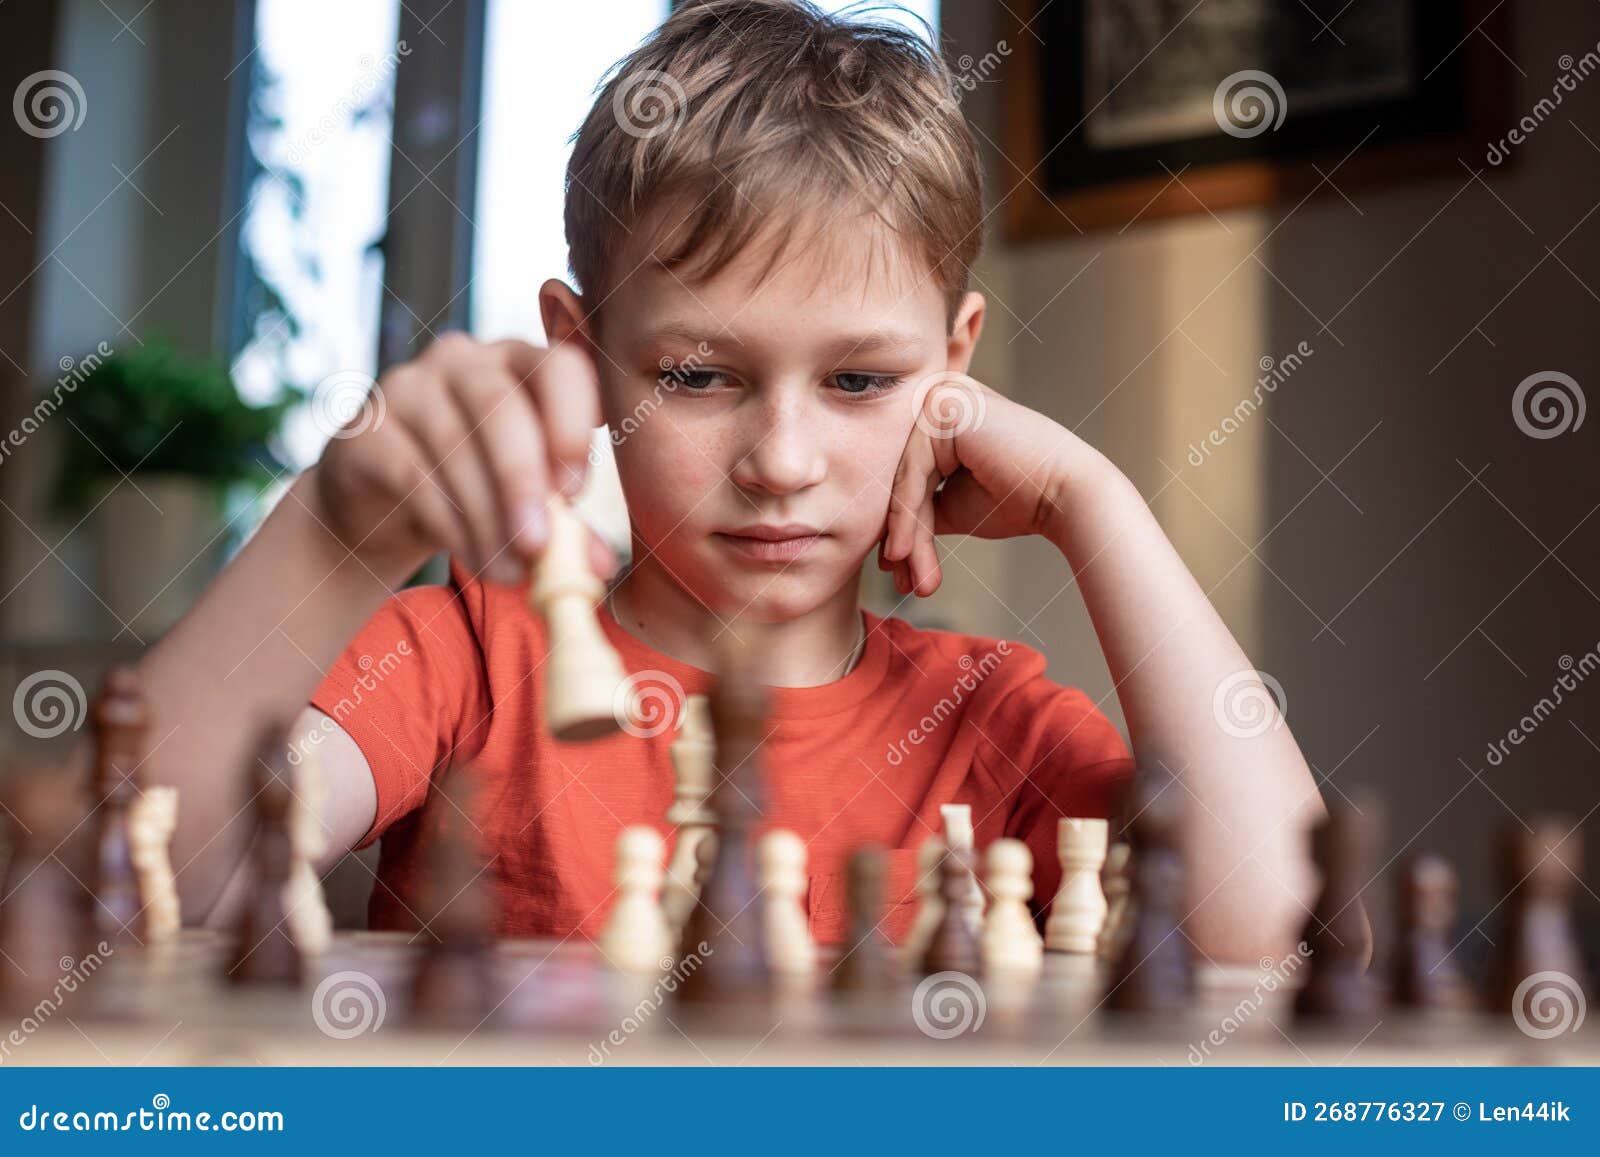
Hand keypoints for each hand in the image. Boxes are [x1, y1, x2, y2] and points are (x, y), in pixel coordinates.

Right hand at [310, 334, 615, 585]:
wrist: (382, 505)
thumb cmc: (474, 489)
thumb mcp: (527, 501)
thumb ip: (567, 525)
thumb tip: (599, 564)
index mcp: (519, 362)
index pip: (559, 366)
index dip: (571, 427)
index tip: (575, 494)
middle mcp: (463, 359)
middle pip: (500, 406)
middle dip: (524, 481)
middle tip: (539, 545)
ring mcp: (407, 386)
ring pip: (455, 446)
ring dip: (488, 518)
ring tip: (511, 570)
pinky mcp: (364, 429)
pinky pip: (413, 474)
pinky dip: (450, 524)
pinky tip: (474, 559)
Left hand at [879, 372, 1079, 596]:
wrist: (1066, 496)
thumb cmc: (1019, 499)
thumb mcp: (952, 503)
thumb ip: (916, 506)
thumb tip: (881, 539)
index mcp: (941, 412)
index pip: (907, 474)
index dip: (900, 526)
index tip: (897, 573)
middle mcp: (938, 396)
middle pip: (902, 476)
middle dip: (900, 535)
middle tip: (901, 584)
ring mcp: (940, 395)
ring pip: (904, 479)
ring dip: (904, 535)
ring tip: (908, 580)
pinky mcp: (944, 406)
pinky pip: (912, 471)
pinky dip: (906, 517)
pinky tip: (905, 553)